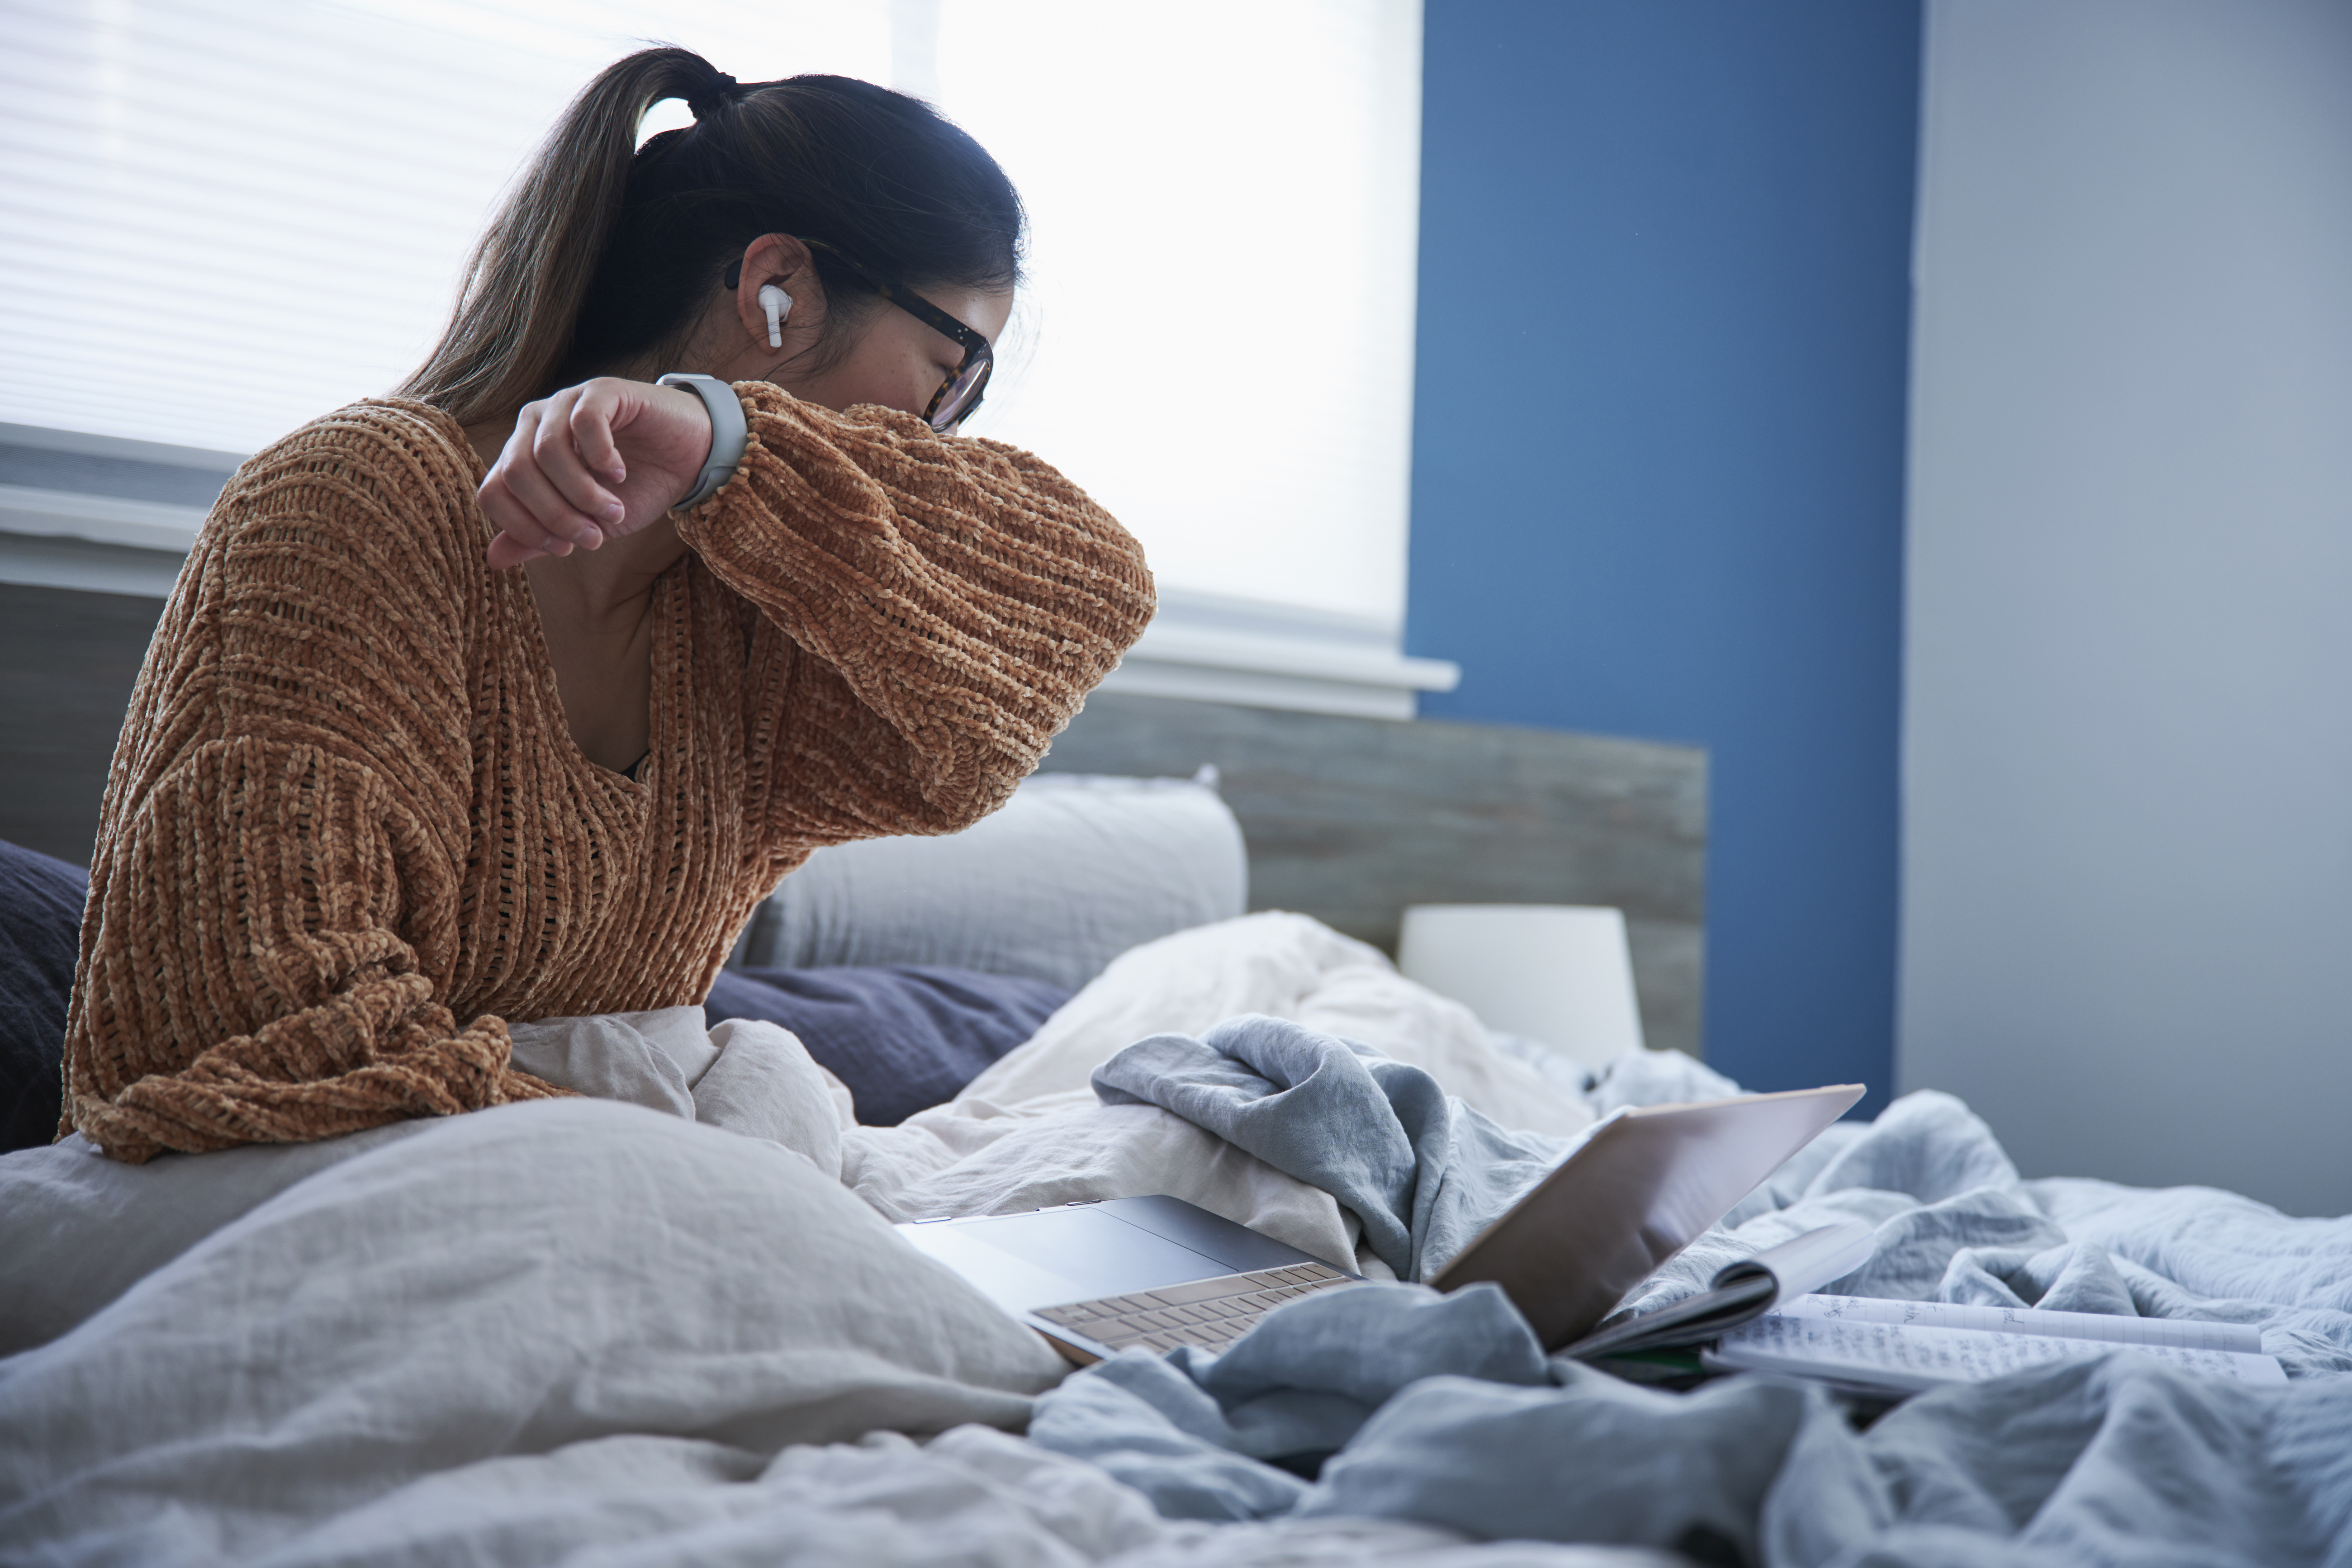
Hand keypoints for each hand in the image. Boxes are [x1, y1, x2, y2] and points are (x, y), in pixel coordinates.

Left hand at [477, 378, 714, 569]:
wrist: (687, 460)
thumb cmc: (636, 489)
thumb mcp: (587, 523)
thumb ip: (541, 537)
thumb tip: (493, 559)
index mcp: (523, 455)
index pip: (493, 492)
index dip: (523, 528)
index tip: (565, 550)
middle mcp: (535, 424)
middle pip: (515, 473)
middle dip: (555, 515)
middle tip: (594, 536)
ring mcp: (566, 402)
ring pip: (547, 451)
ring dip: (583, 493)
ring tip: (614, 510)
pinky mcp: (601, 390)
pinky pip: (583, 422)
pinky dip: (600, 456)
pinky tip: (619, 473)